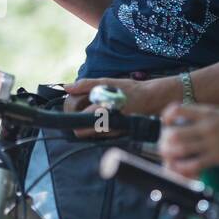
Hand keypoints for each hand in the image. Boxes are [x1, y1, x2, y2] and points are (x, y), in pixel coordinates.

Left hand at [61, 76, 180, 138]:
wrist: (151, 100)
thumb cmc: (129, 90)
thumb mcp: (107, 82)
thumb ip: (86, 85)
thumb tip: (67, 88)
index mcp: (103, 111)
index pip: (78, 121)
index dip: (71, 115)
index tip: (72, 108)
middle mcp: (107, 125)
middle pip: (81, 132)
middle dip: (77, 123)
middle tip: (79, 112)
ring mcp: (112, 133)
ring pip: (90, 134)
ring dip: (87, 125)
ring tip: (93, 112)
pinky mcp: (116, 135)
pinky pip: (100, 135)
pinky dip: (97, 127)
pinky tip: (102, 116)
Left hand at [158, 103, 218, 175]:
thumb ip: (208, 114)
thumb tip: (192, 116)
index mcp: (208, 113)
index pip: (178, 110)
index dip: (167, 116)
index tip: (166, 121)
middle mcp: (207, 127)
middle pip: (174, 134)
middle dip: (165, 140)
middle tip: (164, 143)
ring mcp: (211, 143)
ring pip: (181, 150)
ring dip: (170, 154)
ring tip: (168, 155)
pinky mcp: (217, 158)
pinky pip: (194, 164)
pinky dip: (183, 168)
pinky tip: (180, 167)